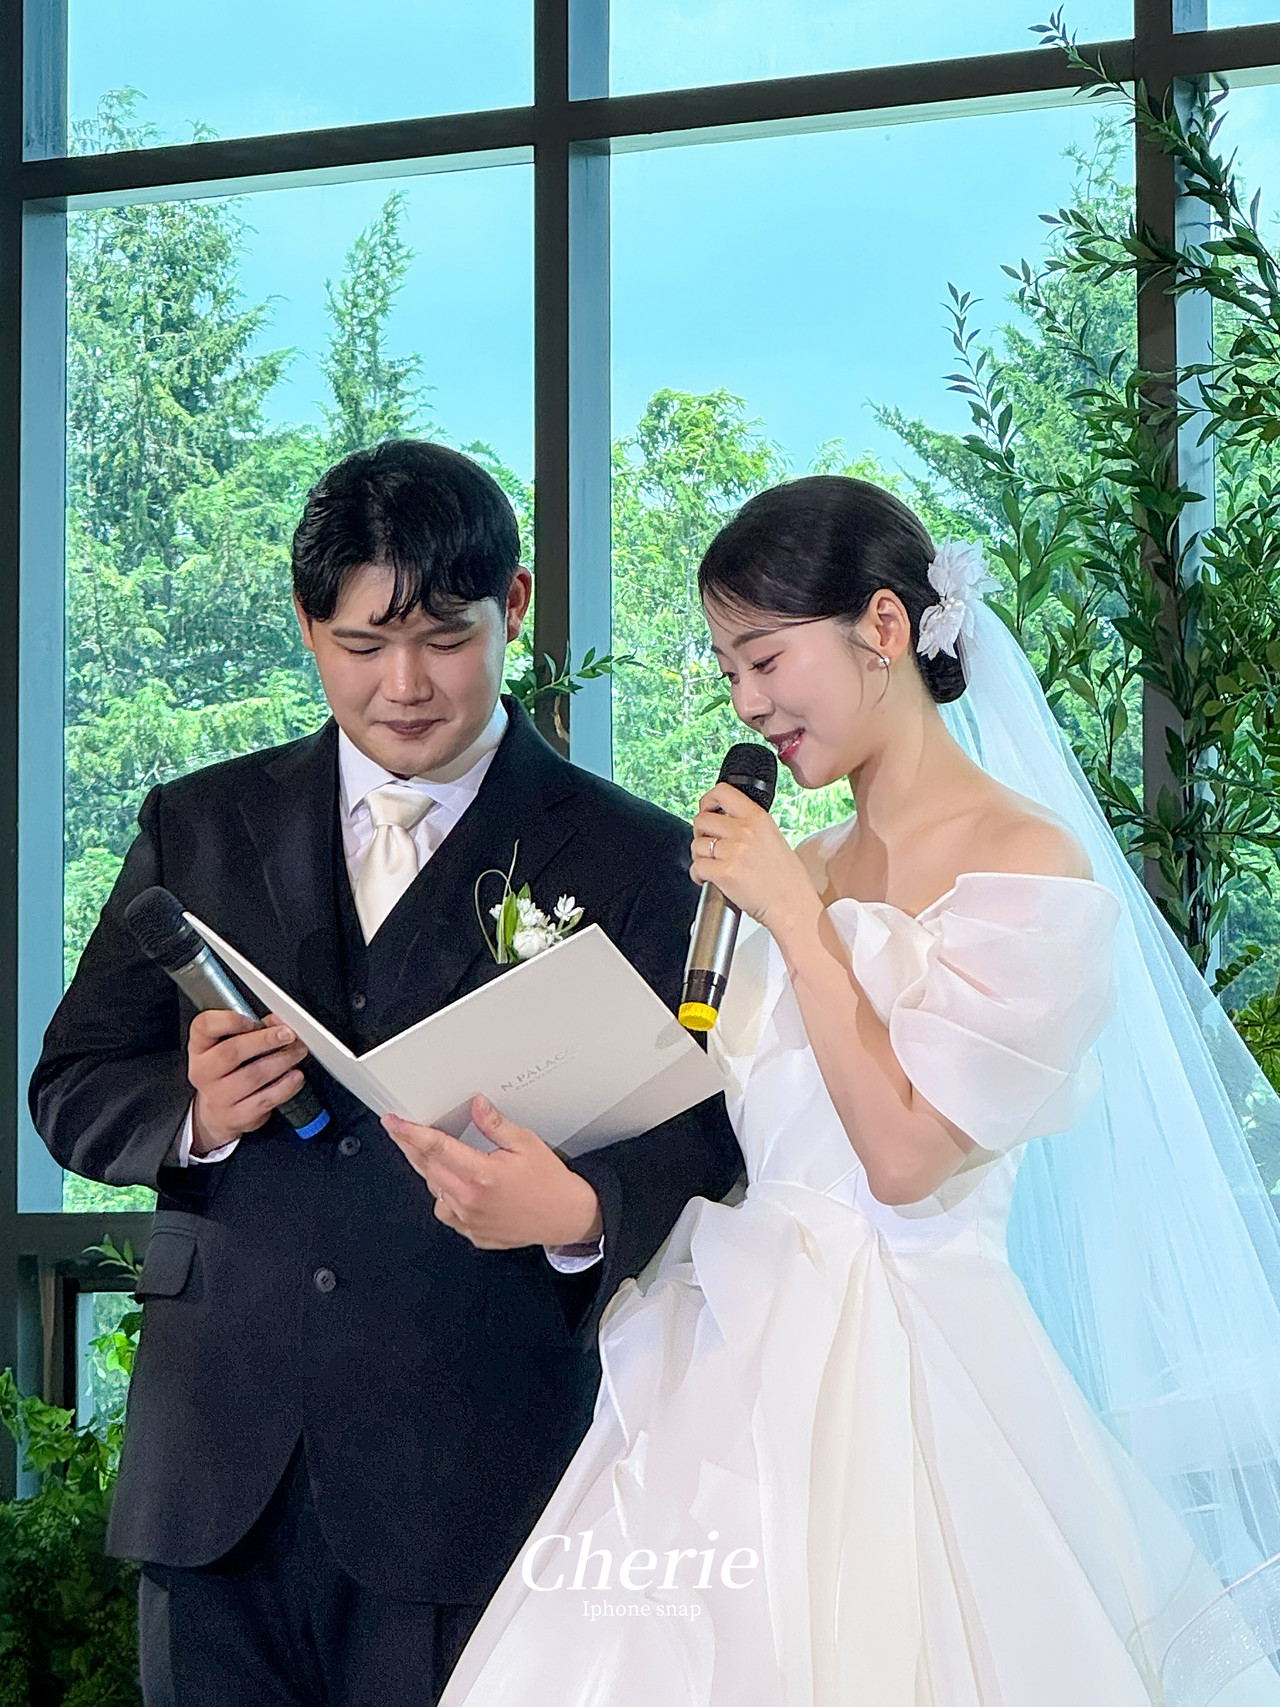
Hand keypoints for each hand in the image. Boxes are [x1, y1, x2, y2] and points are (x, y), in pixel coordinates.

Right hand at [187, 1009, 309, 1155]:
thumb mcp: (229, 1046)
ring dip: (281, 1061)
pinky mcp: (236, 1116)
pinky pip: (265, 1099)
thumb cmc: (227, 1072)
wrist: (217, 1113)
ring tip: (297, 1052)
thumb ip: (253, 1029)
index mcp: (200, 1047)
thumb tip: (278, 1023)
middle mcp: (203, 1072)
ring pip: (252, 1076)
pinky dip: (285, 1086)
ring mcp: (218, 1097)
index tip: (253, 1020)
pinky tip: (295, 1076)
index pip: (204, 1026)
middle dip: (265, 1040)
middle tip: (288, 1035)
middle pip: (232, 1051)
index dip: (229, 1020)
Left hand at [381, 1096, 603, 1249]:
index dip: (410, 1133)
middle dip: (411, 1147)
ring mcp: (469, 1219)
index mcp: (482, 1174)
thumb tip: (476, 1105)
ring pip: (434, 1190)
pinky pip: (445, 1211)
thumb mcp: (526, 1143)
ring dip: (429, 1171)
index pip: (436, 1147)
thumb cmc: (550, 1184)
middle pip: (428, 1167)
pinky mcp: (473, 1233)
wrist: (567, 1216)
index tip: (393, 1124)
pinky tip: (452, 1186)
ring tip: (433, 1155)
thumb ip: (495, 1125)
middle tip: (403, 1132)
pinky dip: (443, 1196)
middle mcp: (470, 1199)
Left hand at [691, 783, 822, 941]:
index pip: (722, 792)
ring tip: (712, 865)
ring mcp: (734, 851)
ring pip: (696, 845)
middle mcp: (745, 831)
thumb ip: (749, 825)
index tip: (707, 811)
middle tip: (709, 845)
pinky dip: (698, 875)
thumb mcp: (772, 837)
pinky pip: (696, 867)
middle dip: (700, 833)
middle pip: (702, 819)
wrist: (792, 906)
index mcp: (757, 818)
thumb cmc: (786, 879)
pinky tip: (707, 879)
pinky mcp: (725, 873)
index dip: (707, 801)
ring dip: (699, 856)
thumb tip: (723, 819)